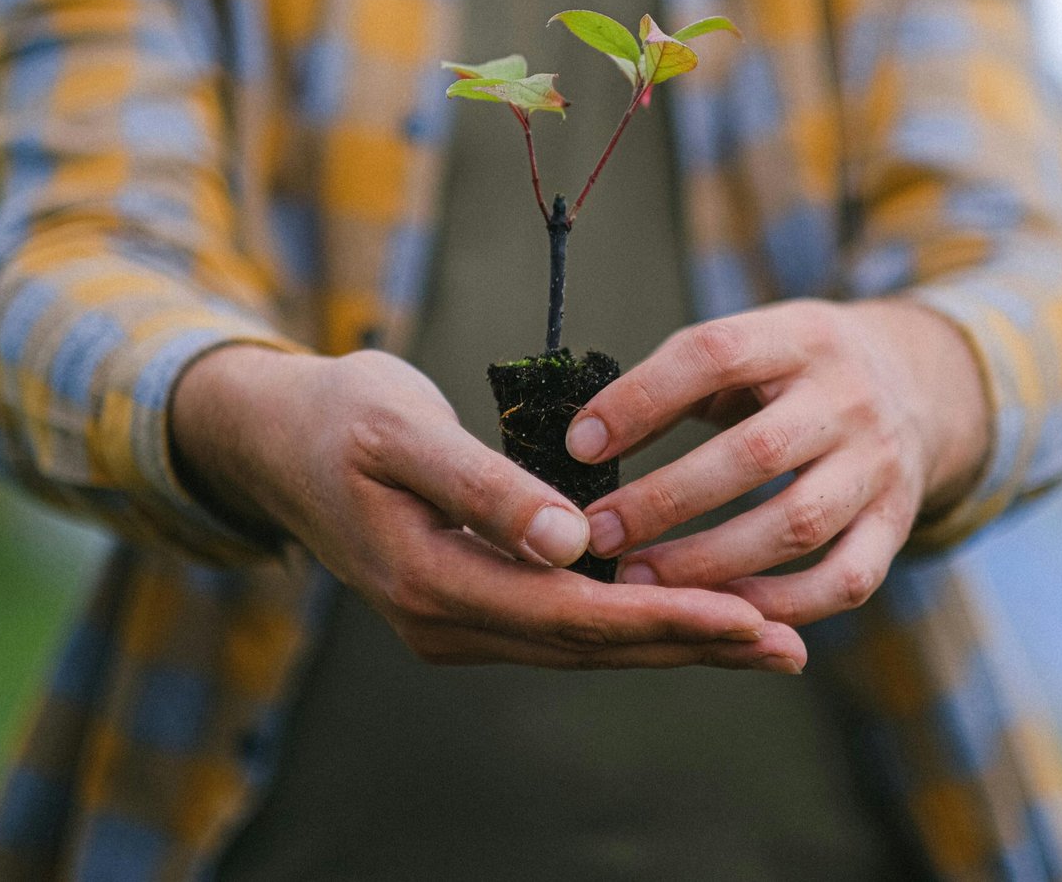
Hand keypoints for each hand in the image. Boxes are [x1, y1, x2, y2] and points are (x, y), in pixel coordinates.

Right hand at [170, 345, 805, 671]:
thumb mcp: (402, 430)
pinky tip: (688, 614)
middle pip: (590, 643)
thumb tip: (571, 542)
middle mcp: (445, 619)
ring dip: (672, 641)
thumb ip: (485, 486)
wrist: (273, 439)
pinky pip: (564, 624)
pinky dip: (631, 621)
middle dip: (691, 644)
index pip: (571, 612)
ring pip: (582, 642)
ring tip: (763, 639)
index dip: (663, 615)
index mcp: (430, 579)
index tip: (747, 615)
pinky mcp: (468, 604)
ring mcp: (454, 622)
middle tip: (788, 644)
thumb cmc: (339, 416)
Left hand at [566, 299, 989, 626]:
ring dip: (709, 562)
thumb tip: (584, 440)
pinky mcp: (897, 523)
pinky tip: (718, 612)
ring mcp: (880, 465)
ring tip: (638, 580)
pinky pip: (844, 580)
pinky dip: (781, 605)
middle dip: (666, 499)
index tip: (579, 444)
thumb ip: (674, 383)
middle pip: (755, 454)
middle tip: (597, 534)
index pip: (715, 355)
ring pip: (796, 524)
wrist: (916, 386)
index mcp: (800, 337)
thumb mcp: (748, 348)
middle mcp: (848, 398)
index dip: (642, 399)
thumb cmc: (792, 374)